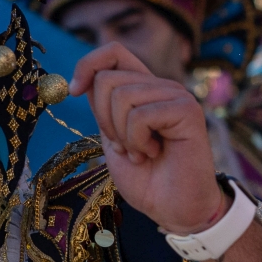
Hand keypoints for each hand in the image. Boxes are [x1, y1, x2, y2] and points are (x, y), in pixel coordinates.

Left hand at [71, 44, 225, 234]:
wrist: (175, 209)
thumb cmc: (148, 180)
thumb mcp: (114, 139)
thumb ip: (103, 109)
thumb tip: (83, 81)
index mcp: (145, 89)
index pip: (114, 52)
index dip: (88, 65)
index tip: (74, 91)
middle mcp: (161, 87)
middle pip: (108, 78)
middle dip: (104, 119)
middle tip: (123, 147)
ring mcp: (176, 96)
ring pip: (121, 96)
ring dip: (122, 135)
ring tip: (140, 153)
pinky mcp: (187, 110)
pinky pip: (140, 115)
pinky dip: (137, 142)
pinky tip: (153, 154)